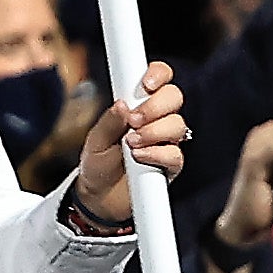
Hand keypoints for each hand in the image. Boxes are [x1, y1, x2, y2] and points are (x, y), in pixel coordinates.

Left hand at [68, 60, 189, 224]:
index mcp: (139, 105)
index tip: (145, 84)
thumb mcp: (95, 141)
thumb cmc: (98, 164)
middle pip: (174, 97)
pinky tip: (139, 156)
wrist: (99, 198)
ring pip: (177, 124)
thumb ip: (109, 122)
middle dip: (155, 106)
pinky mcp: (171, 165)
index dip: (157, 74)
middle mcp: (157, 119)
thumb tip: (122, 105)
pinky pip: (175, 154)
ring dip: (154, 131)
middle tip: (134, 120)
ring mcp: (167, 141)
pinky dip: (156, 153)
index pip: (158, 79)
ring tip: (131, 143)